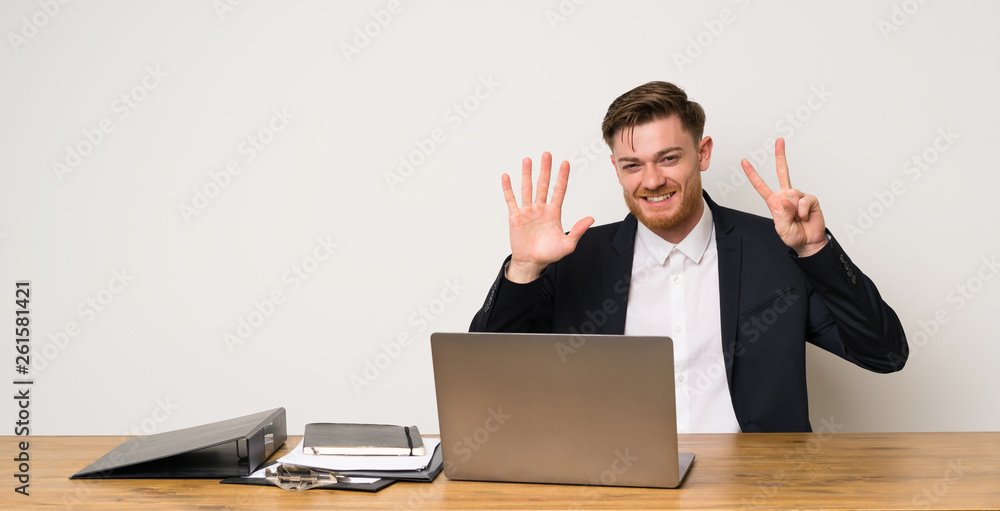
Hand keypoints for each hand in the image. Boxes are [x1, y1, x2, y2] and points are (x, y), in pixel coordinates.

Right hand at [502, 152, 594, 282]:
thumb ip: (578, 231)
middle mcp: (540, 208)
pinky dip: (508, 188)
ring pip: (527, 188)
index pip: (559, 190)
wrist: (531, 262)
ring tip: (528, 160)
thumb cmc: (549, 254)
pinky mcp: (515, 217)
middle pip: (543, 185)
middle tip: (547, 154)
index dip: (562, 177)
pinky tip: (507, 176)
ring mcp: (527, 211)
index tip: (565, 163)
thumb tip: (591, 218)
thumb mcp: (568, 245)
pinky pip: (511, 200)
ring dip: (527, 174)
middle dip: (545, 169)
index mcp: (554, 213)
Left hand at [741, 139, 827, 256]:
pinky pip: (804, 201)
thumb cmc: (792, 235)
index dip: (752, 174)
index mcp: (774, 201)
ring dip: (794, 211)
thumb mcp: (782, 228)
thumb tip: (787, 198)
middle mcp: (785, 195)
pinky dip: (803, 212)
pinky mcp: (810, 199)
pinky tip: (805, 217)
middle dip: (781, 155)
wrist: (808, 241)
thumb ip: (783, 213)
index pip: (760, 186)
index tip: (744, 162)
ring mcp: (798, 196)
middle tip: (779, 141)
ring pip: (792, 195)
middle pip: (783, 172)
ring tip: (797, 219)